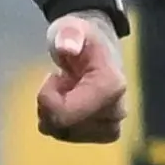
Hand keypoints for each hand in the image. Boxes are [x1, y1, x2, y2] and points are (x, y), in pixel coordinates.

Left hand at [34, 12, 125, 141]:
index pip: (64, 115)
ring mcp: (113, 125)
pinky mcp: (106, 134)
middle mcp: (117, 110)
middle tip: (59, 80)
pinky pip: (69, 137)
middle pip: (63, 127)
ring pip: (63, 133)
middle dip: (50, 104)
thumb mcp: (70, 27)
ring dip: (54, 112)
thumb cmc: (82, 37)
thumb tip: (67, 46)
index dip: (47, 98)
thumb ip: (69, 34)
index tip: (54, 76)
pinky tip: (68, 101)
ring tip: (66, 88)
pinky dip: (60, 121)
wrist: (96, 47)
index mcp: (112, 85)